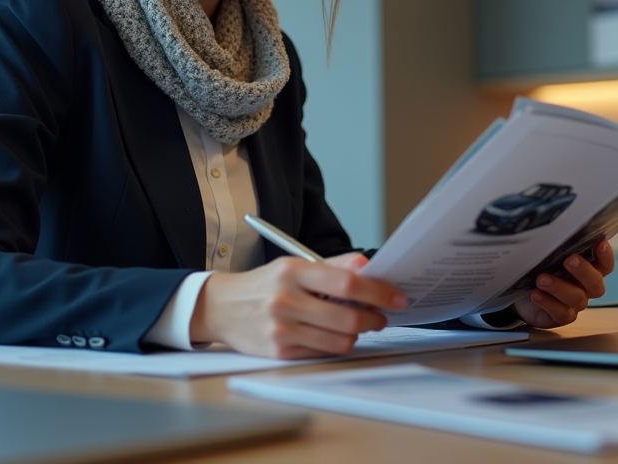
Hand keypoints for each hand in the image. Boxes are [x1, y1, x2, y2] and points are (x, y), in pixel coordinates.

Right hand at [189, 252, 407, 358]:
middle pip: (348, 316)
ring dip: (357, 333)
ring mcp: (282, 329)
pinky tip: (332, 333)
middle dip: (373, 318)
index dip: (378, 291)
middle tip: (381, 316)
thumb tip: (368, 265)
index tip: (396, 297)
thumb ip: (333, 265)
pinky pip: (324, 352)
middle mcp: (285, 300)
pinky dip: (335, 344)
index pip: (347, 282)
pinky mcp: (280, 351)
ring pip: (341, 339)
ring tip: (355, 323)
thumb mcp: (293, 265)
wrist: (221, 308)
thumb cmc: (264, 285)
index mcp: (292, 272)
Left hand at [513, 239, 614, 327]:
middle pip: (595, 282)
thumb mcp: (549, 256)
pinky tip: (536, 294)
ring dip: (559, 287)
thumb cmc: (540, 270)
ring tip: (542, 279)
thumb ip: (558, 247)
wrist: (521, 296)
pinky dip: (548, 303)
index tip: (600, 244)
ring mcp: (574, 304)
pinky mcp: (561, 316)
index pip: (605, 264)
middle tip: (569, 260)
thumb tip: (554, 229)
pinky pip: (561, 313)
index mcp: (588, 269)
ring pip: (576, 298)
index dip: (606, 255)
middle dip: (583, 270)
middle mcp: (585, 288)